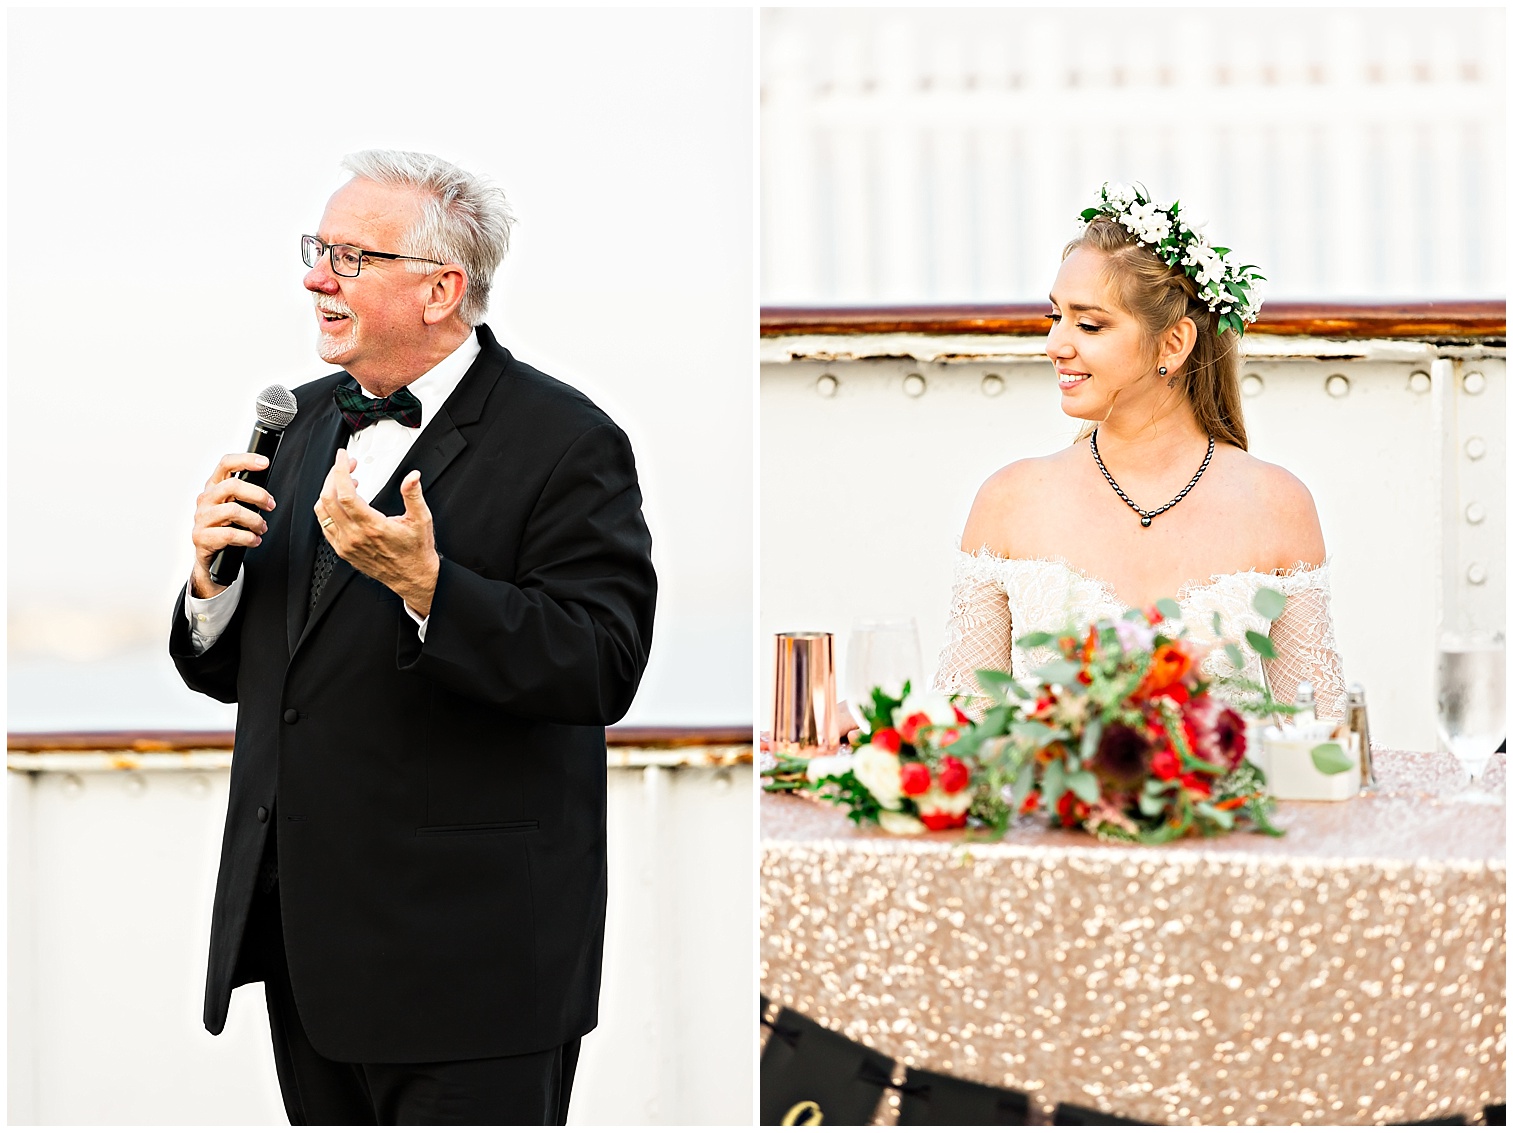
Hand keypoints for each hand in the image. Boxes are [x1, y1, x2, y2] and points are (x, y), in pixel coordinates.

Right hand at [190, 452, 275, 597]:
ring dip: (255, 520)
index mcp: (214, 487)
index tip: (265, 463)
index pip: (225, 464)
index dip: (245, 460)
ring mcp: (201, 518)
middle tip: (271, 505)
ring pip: (233, 511)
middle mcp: (205, 499)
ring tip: (262, 528)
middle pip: (232, 486)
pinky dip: (248, 538)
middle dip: (258, 495)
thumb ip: (246, 495)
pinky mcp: (201, 537)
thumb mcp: (234, 507)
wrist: (209, 557)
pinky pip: (229, 534)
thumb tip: (269, 492)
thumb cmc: (224, 528)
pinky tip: (254, 540)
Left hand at [315, 449, 440, 615]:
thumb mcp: (421, 520)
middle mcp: (355, 536)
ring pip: (321, 512)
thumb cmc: (416, 551)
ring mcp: (346, 544)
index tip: (344, 458)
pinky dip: (327, 509)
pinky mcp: (343, 550)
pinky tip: (340, 503)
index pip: (345, 493)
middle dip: (334, 476)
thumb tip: (412, 477)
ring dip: (328, 491)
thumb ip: (413, 495)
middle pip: (328, 499)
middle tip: (346, 466)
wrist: (412, 577)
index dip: (340, 471)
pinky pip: (324, 525)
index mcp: (372, 526)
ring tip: (344, 483)